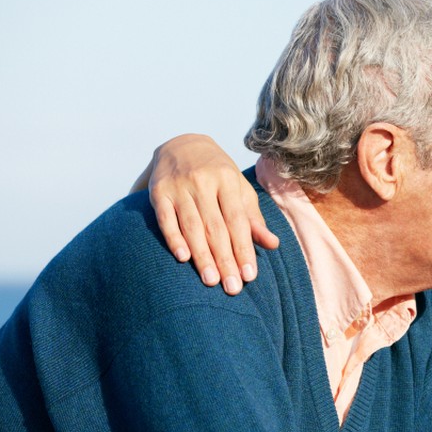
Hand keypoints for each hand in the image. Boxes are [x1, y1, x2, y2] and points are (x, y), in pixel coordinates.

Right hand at [142, 134, 278, 294]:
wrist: (182, 144)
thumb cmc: (218, 174)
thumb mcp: (239, 189)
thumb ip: (253, 218)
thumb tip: (273, 244)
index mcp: (228, 181)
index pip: (238, 221)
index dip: (244, 249)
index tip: (250, 275)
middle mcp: (203, 182)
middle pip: (216, 227)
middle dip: (225, 259)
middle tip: (232, 288)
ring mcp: (179, 186)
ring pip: (192, 225)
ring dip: (202, 255)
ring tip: (211, 280)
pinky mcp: (158, 191)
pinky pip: (165, 218)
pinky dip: (174, 238)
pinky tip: (183, 258)